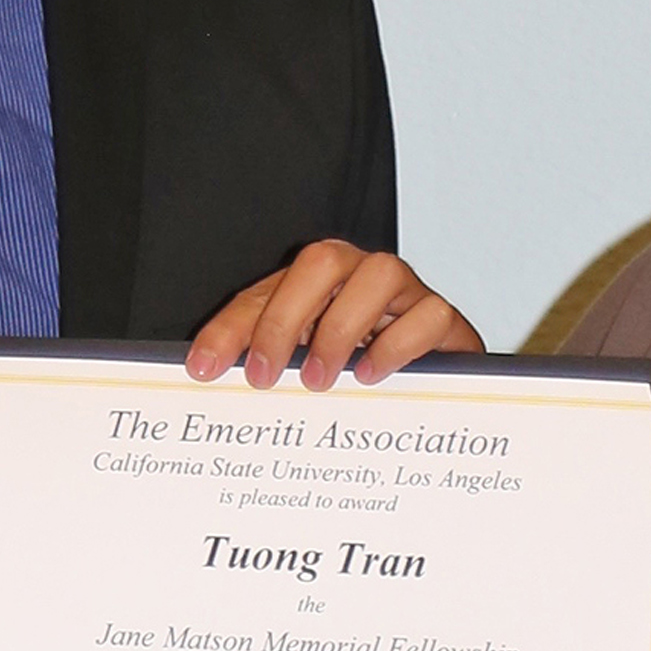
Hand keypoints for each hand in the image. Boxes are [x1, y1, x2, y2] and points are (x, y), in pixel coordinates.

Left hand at [185, 241, 483, 389]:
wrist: (436, 388)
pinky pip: (429, 314)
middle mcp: (360, 277)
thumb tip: (210, 375)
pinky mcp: (444, 321)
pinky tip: (370, 376)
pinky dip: (397, 344)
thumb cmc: (365, 372)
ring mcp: (406, 294)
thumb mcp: (304, 369)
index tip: (206, 368)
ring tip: (319, 379)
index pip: (265, 293)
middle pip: (323, 262)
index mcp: (317, 285)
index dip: (231, 328)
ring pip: (381, 274)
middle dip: (285, 318)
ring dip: (341, 328)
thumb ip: (267, 364)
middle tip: (266, 375)